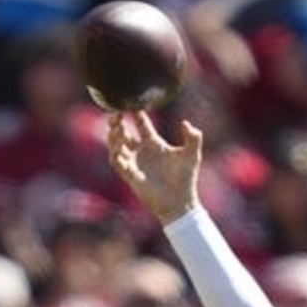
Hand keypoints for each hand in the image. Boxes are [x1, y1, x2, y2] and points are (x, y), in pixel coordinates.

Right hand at [106, 110, 204, 225]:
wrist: (179, 202)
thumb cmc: (185, 179)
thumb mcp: (192, 155)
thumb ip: (193, 138)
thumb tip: (185, 123)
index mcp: (155, 144)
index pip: (142, 124)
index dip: (137, 113)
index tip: (132, 104)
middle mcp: (142, 151)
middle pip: (123, 133)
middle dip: (117, 122)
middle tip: (116, 115)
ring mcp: (135, 163)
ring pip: (116, 145)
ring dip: (114, 136)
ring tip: (117, 129)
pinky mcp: (130, 175)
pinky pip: (117, 163)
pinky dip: (115, 155)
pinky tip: (119, 149)